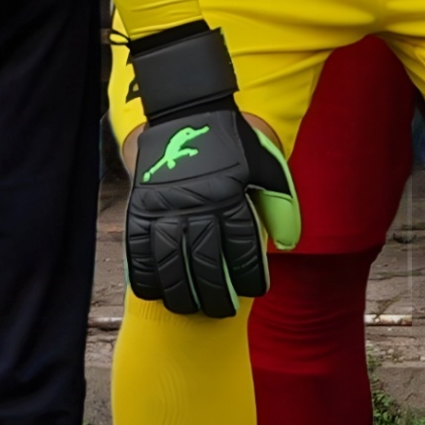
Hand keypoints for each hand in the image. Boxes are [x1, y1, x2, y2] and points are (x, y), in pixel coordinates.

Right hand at [116, 24, 289, 319]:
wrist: (186, 113)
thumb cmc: (233, 145)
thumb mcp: (266, 166)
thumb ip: (281, 204)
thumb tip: (286, 245)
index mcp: (231, 194)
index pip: (244, 247)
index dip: (251, 274)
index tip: (256, 292)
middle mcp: (197, 203)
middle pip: (206, 260)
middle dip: (216, 292)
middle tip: (223, 311)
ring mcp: (164, 206)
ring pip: (170, 260)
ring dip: (180, 291)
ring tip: (190, 309)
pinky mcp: (140, 206)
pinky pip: (138, 248)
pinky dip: (144, 274)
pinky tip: (154, 292)